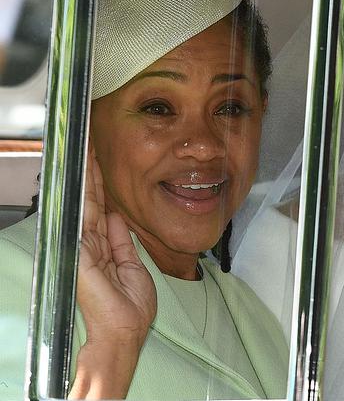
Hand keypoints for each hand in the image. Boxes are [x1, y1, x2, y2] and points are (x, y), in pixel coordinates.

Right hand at [69, 143, 156, 398]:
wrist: (125, 329)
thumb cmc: (131, 307)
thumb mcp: (132, 267)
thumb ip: (123, 242)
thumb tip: (118, 218)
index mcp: (104, 250)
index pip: (102, 212)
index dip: (102, 189)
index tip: (100, 167)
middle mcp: (90, 245)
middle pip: (92, 203)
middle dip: (91, 175)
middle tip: (89, 147)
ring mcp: (82, 247)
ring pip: (86, 204)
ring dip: (86, 178)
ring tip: (85, 151)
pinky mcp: (79, 251)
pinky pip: (83, 217)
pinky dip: (83, 197)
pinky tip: (82, 178)